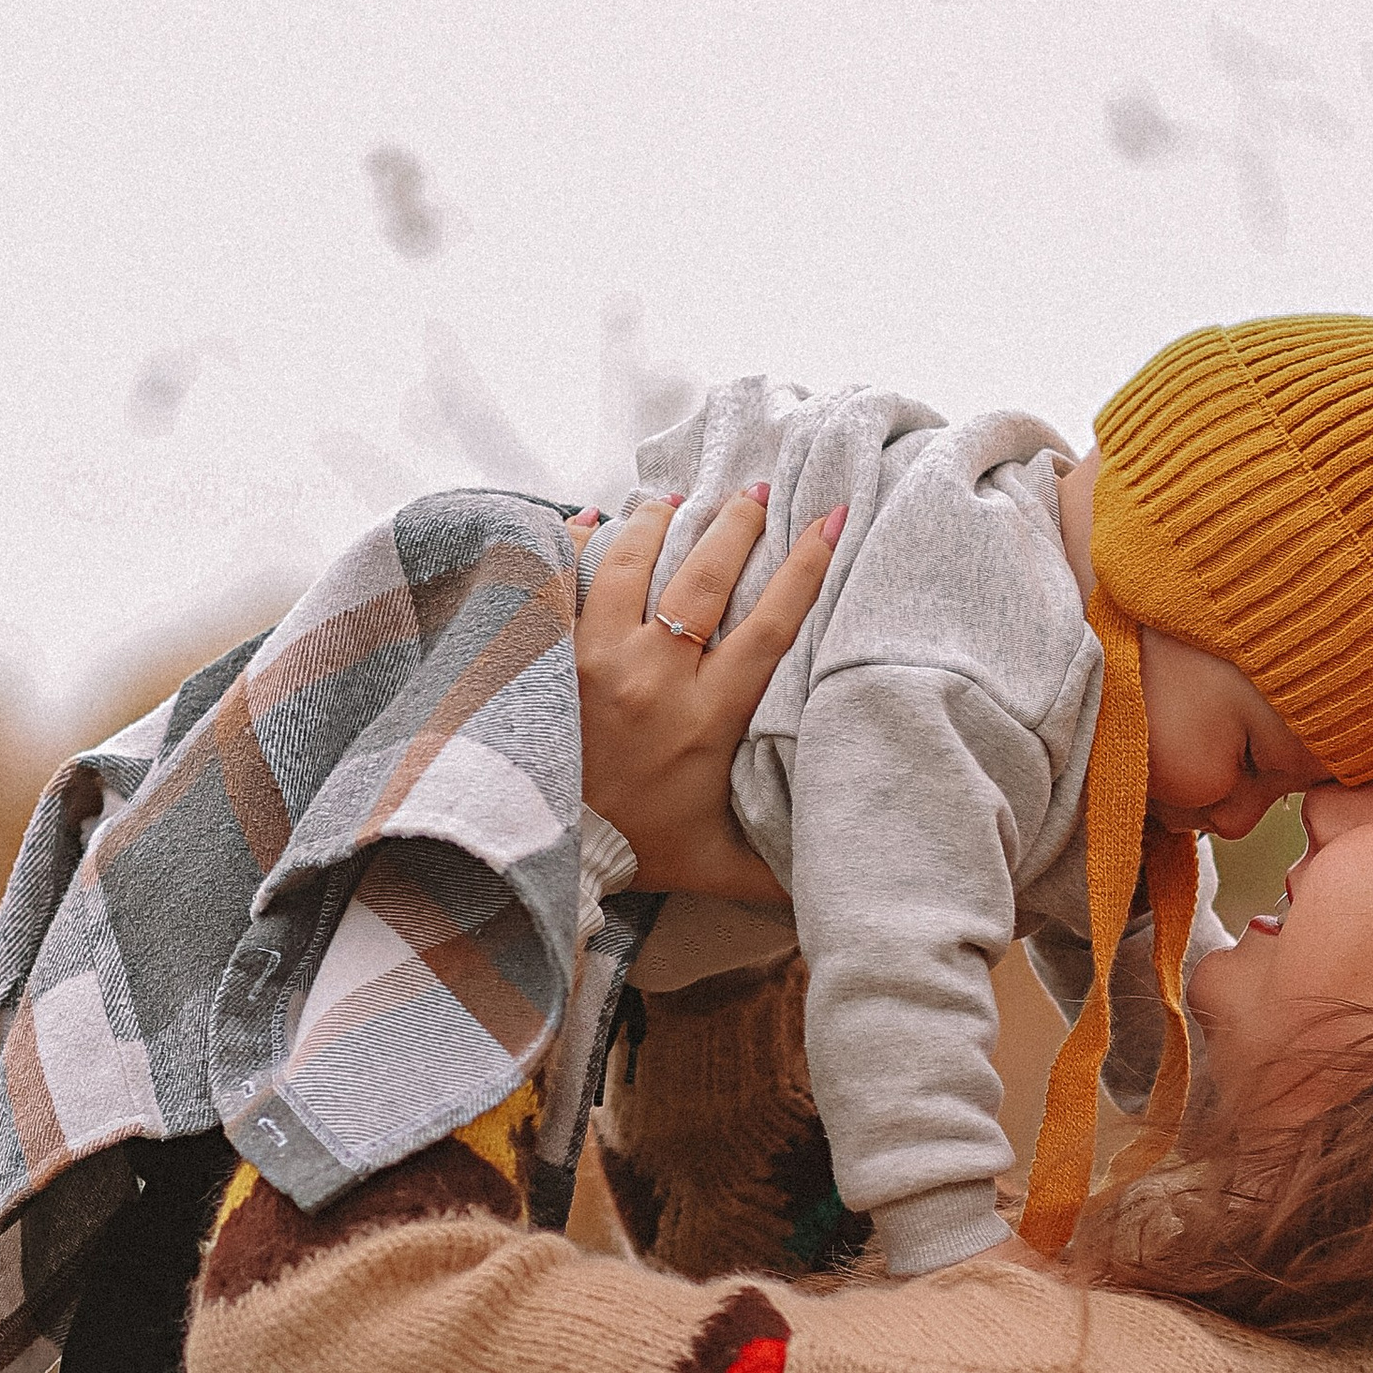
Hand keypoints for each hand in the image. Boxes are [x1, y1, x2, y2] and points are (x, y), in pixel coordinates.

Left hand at [575, 487, 841, 904]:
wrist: (537, 853)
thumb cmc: (633, 853)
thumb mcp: (717, 865)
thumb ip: (777, 867)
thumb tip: (834, 881)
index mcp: (706, 718)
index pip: (770, 625)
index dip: (806, 567)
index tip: (832, 518)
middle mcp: (653, 677)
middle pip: (704, 577)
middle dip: (737, 524)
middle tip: (757, 491)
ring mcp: (594, 659)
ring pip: (632, 563)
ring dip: (658, 521)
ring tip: (676, 498)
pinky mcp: (548, 654)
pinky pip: (562, 577)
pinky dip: (576, 541)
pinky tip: (592, 516)